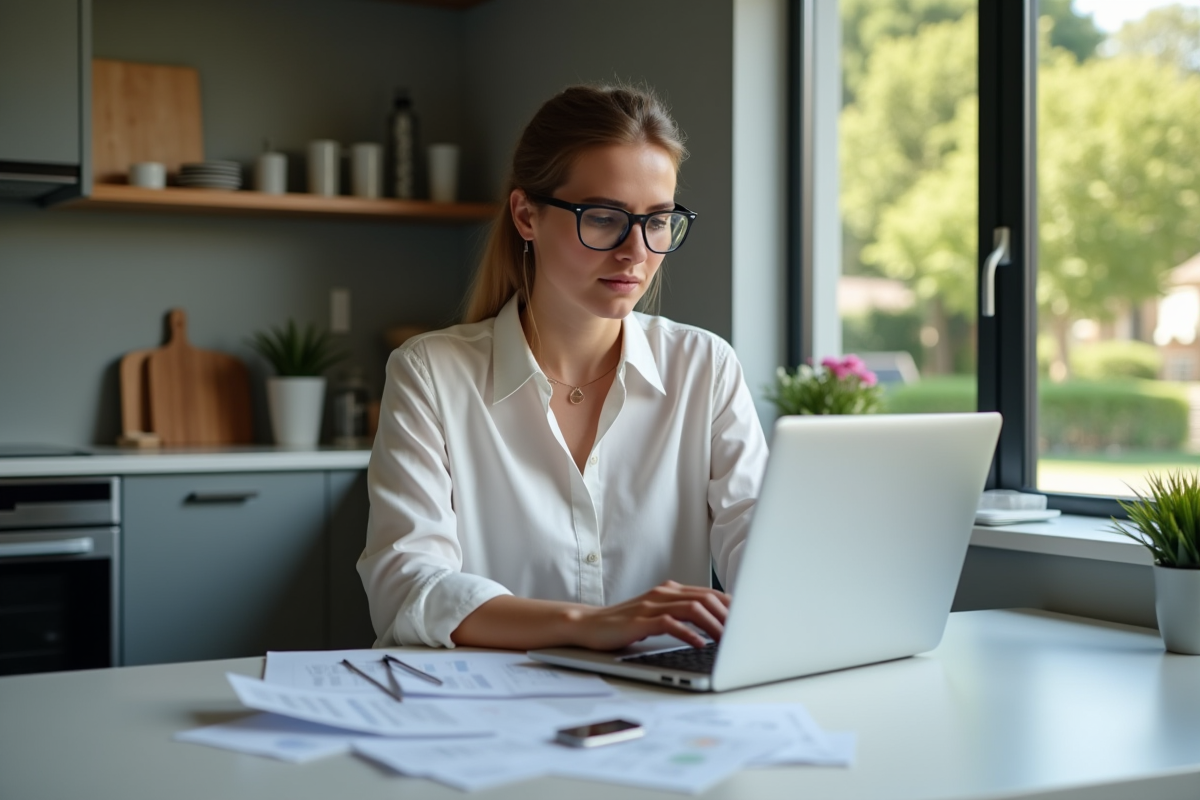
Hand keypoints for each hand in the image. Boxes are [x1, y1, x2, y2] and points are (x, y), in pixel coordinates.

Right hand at [569, 580, 730, 650]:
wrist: (589, 625)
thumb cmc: (625, 623)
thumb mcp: (657, 615)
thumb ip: (681, 614)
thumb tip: (714, 626)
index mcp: (671, 590)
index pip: (710, 593)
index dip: (731, 606)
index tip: (748, 621)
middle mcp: (664, 593)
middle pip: (706, 598)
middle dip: (728, 616)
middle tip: (743, 634)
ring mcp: (652, 605)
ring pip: (693, 608)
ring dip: (714, 625)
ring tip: (727, 641)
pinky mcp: (641, 620)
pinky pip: (671, 624)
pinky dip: (689, 634)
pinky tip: (700, 645)